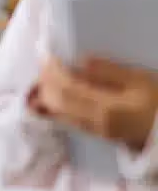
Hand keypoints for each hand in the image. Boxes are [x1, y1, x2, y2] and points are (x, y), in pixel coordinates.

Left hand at [33, 56, 157, 150]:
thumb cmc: (157, 103)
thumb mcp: (140, 80)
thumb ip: (110, 71)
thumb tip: (82, 61)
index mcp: (106, 107)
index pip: (67, 89)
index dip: (53, 72)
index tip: (48, 56)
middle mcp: (94, 122)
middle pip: (57, 103)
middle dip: (44, 83)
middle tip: (43, 64)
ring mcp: (93, 131)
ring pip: (58, 114)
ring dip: (46, 95)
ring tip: (44, 76)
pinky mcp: (94, 134)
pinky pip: (66, 120)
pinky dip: (54, 106)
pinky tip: (51, 96)